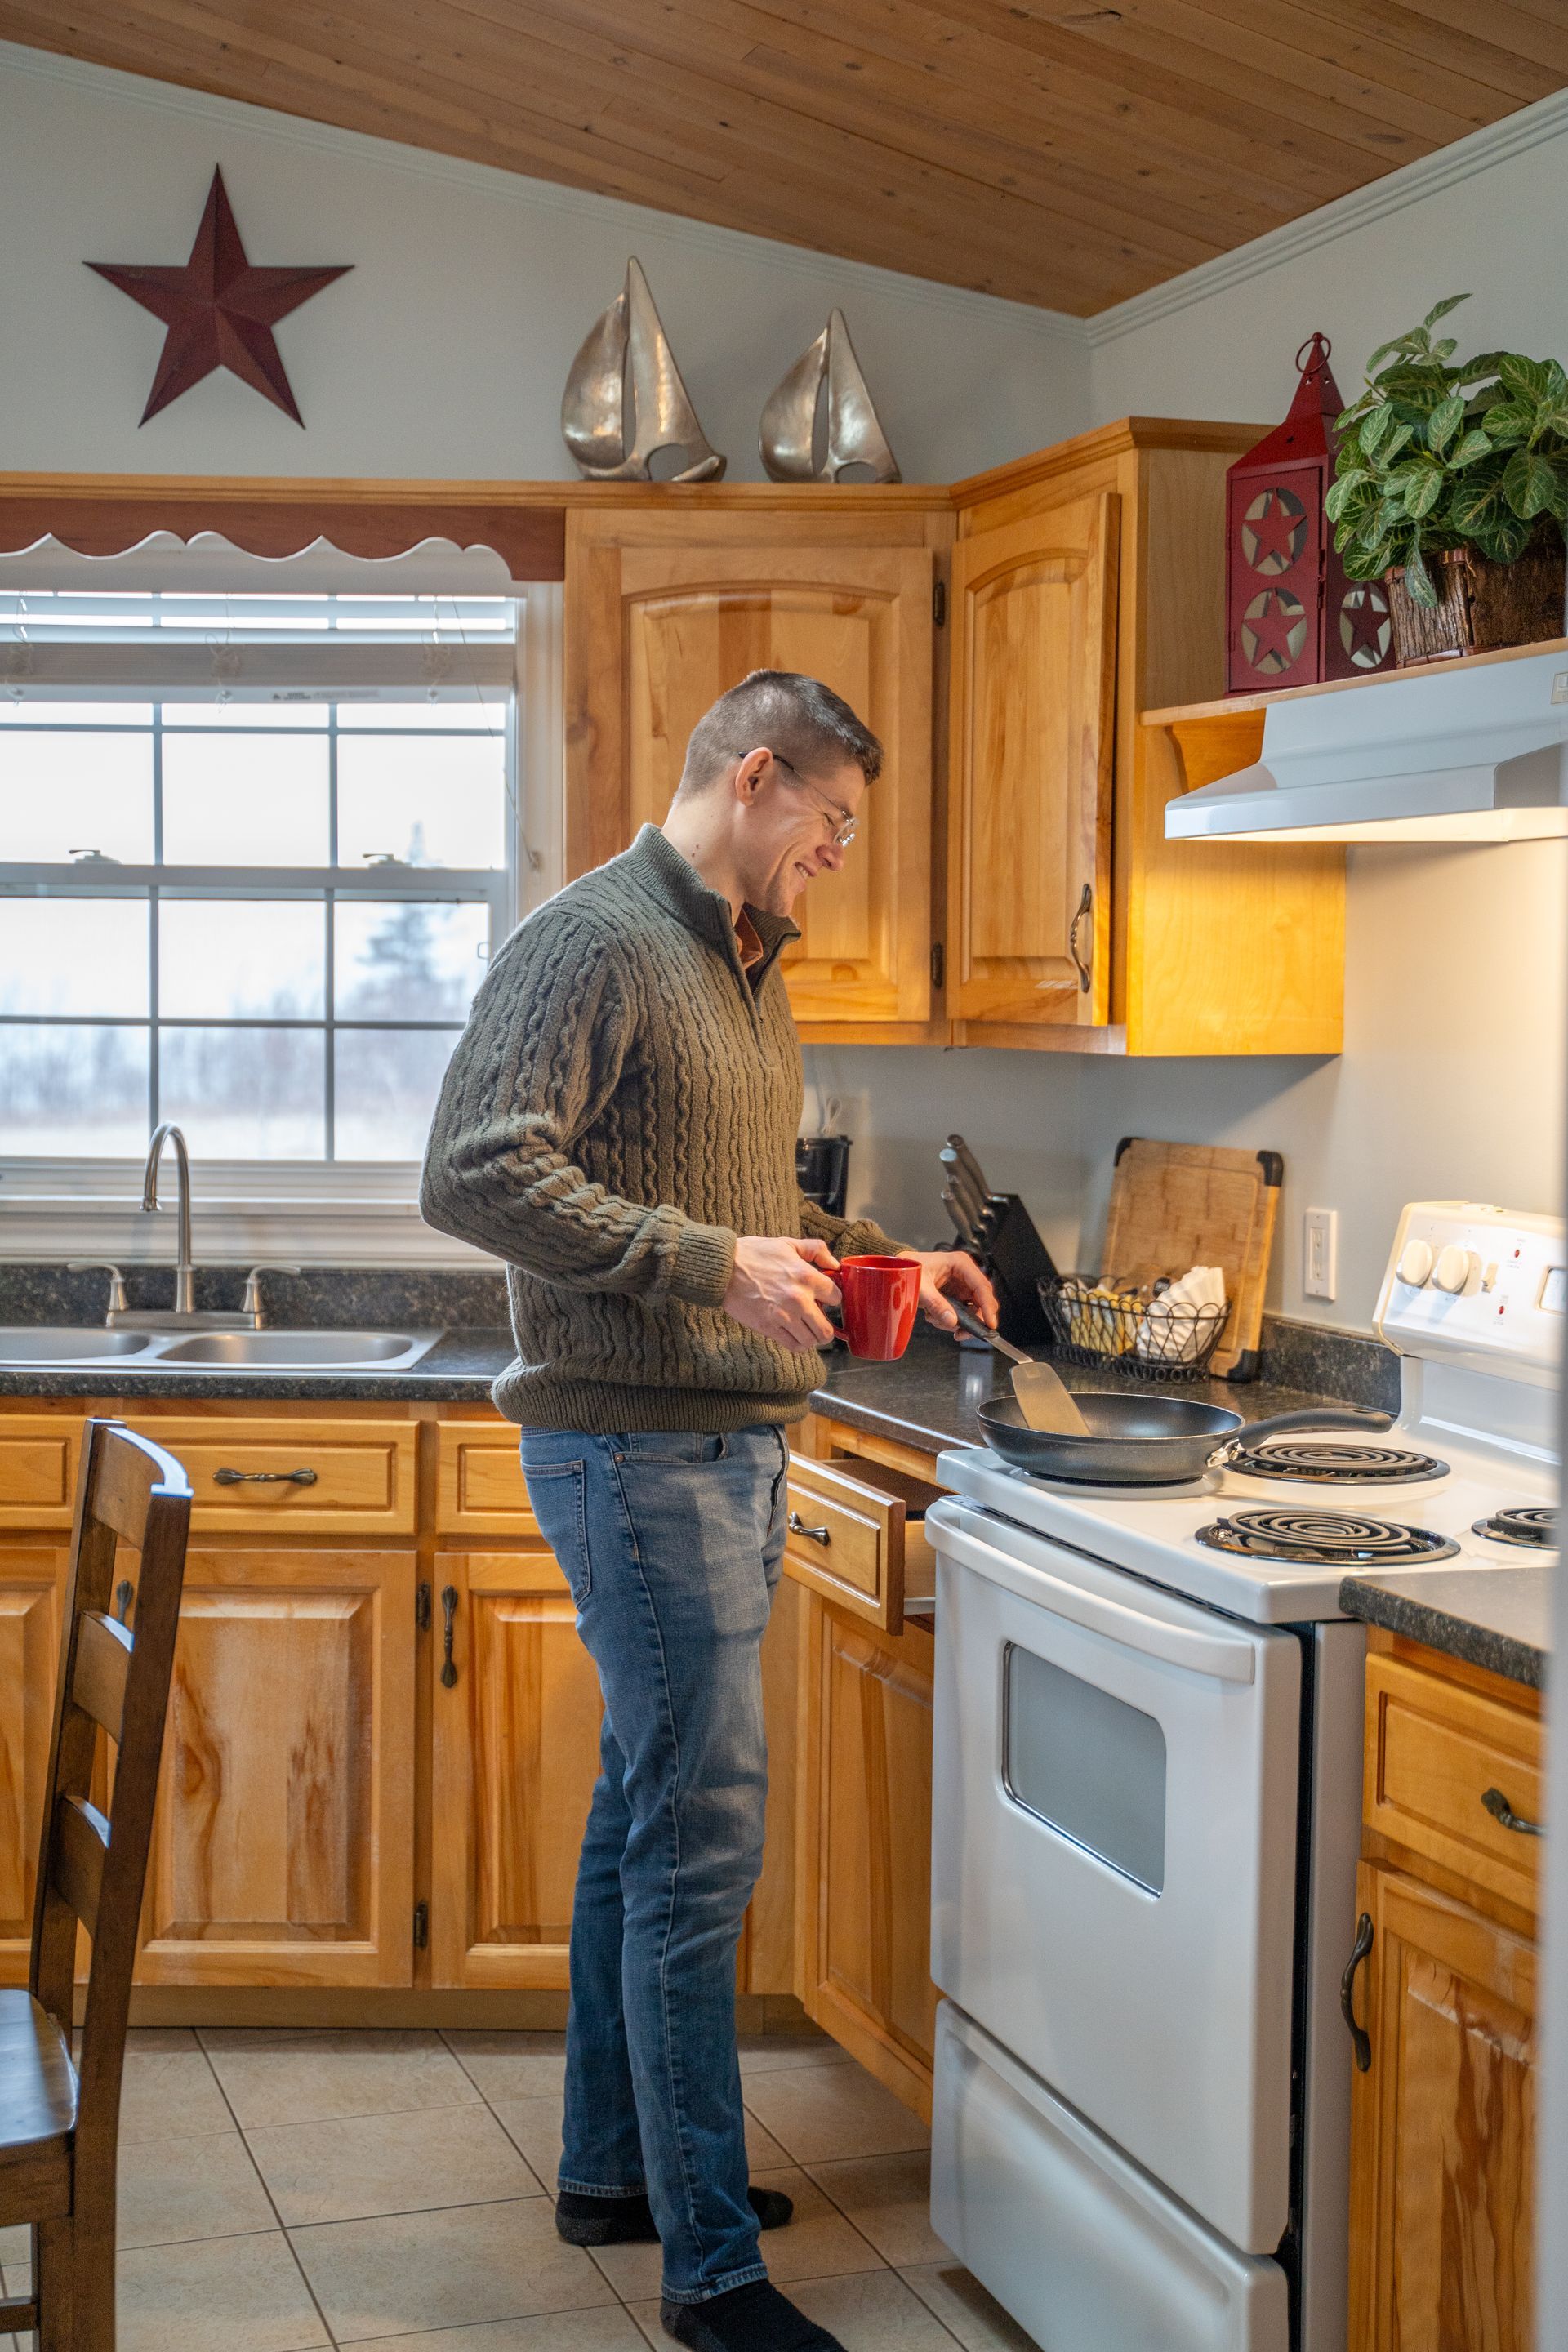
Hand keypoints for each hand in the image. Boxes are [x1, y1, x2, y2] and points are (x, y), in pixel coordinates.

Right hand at [723, 1235, 841, 1349]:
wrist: (724, 1268)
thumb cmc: (754, 1254)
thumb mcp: (788, 1243)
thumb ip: (816, 1250)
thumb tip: (834, 1264)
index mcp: (806, 1277)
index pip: (837, 1298)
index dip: (831, 1298)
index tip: (824, 1298)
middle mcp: (799, 1299)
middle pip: (827, 1329)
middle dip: (825, 1325)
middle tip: (817, 1319)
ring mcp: (784, 1316)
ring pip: (812, 1341)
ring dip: (811, 1336)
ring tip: (804, 1327)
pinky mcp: (769, 1327)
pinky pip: (794, 1346)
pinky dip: (797, 1343)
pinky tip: (793, 1333)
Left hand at [898, 1249, 998, 1334]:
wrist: (899, 1269)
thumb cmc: (909, 1269)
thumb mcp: (920, 1286)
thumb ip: (935, 1303)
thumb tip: (952, 1320)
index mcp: (961, 1264)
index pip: (982, 1286)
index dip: (988, 1307)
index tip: (989, 1324)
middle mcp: (965, 1274)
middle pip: (982, 1301)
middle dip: (973, 1319)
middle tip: (961, 1333)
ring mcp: (961, 1286)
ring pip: (972, 1310)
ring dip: (958, 1321)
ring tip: (935, 1319)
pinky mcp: (956, 1296)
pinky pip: (962, 1313)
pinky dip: (950, 1320)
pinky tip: (934, 1317)